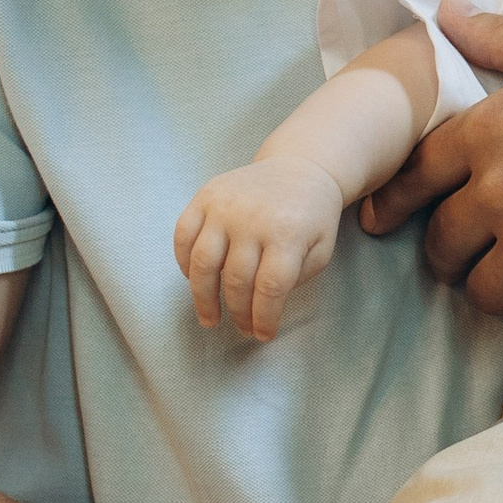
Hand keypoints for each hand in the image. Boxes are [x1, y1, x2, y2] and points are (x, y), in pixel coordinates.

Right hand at [175, 157, 348, 339]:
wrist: (300, 167)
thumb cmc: (311, 217)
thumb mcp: (320, 249)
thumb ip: (294, 279)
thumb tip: (260, 306)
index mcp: (287, 232)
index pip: (270, 288)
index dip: (264, 318)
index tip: (262, 335)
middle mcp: (252, 218)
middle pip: (236, 280)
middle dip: (238, 313)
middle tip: (242, 328)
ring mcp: (225, 205)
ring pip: (202, 263)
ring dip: (203, 298)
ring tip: (210, 318)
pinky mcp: (205, 196)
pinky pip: (183, 236)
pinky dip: (183, 263)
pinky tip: (194, 281)